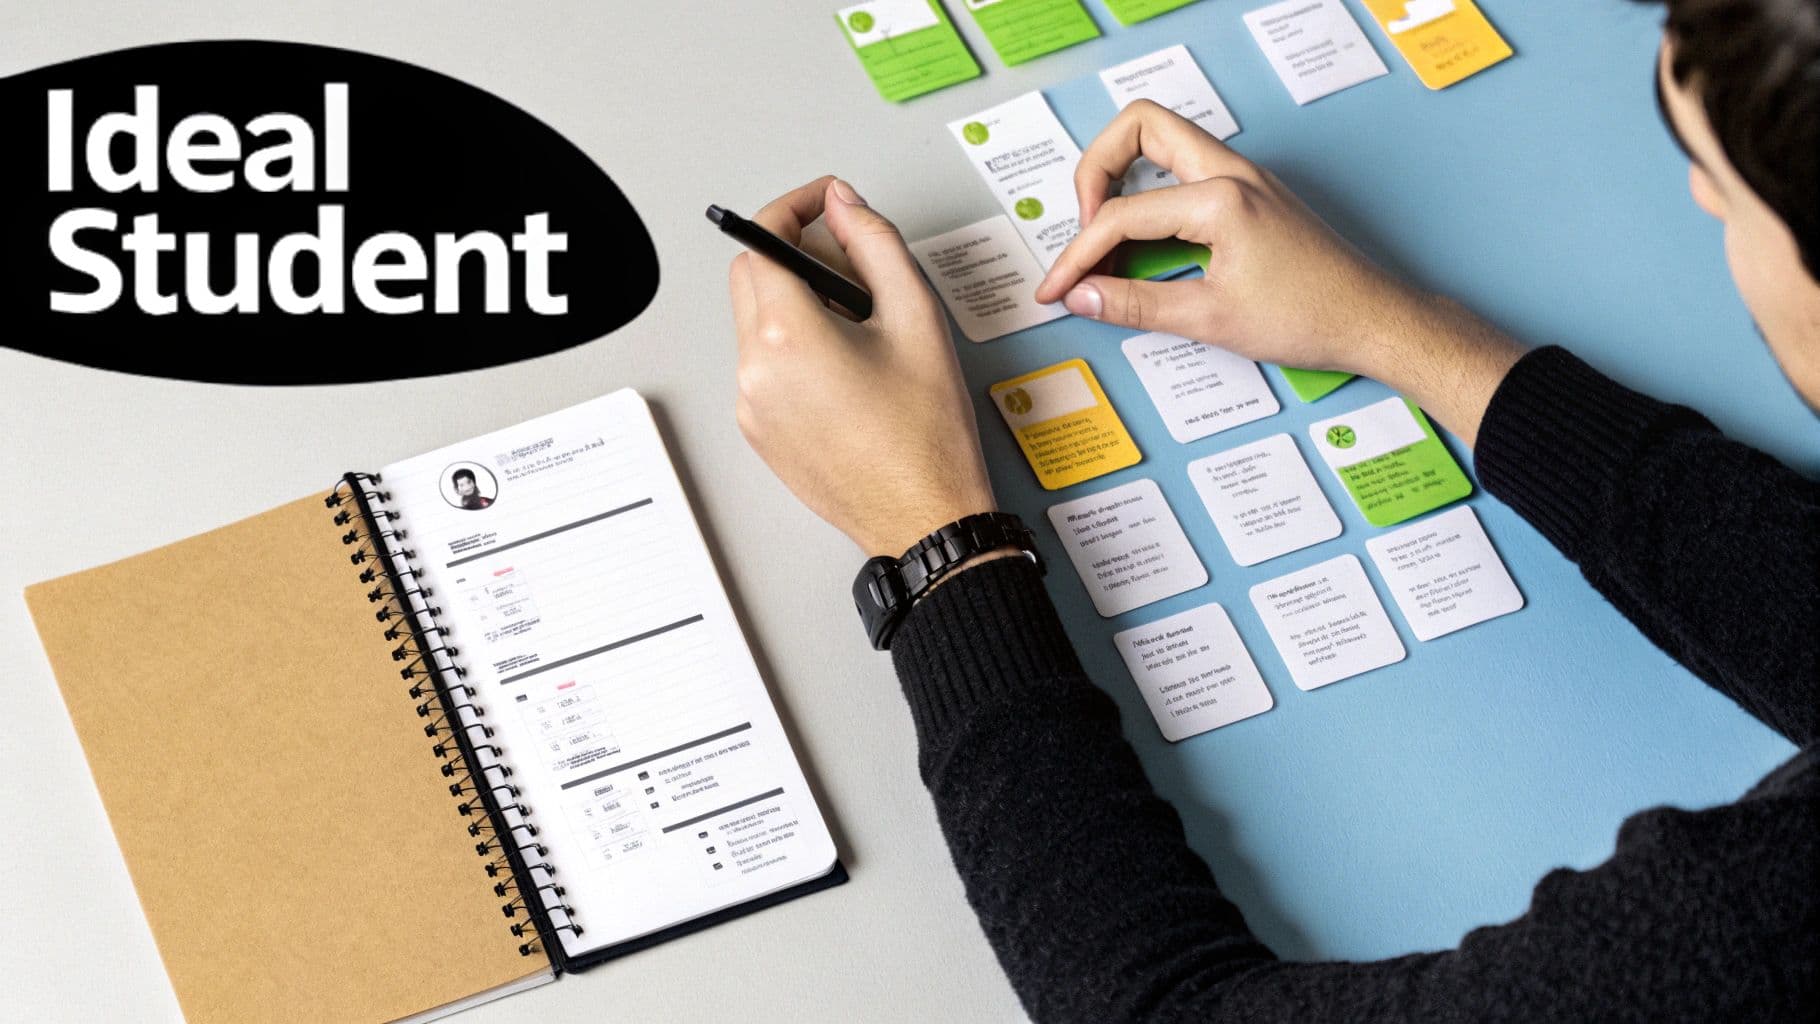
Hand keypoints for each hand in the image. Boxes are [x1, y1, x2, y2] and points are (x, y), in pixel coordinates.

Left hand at [728, 176, 996, 556]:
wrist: (923, 517)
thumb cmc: (927, 435)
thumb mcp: (916, 317)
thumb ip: (875, 243)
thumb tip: (844, 204)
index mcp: (787, 336)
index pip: (763, 240)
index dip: (795, 206)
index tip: (824, 203)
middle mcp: (754, 370)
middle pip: (749, 277)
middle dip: (792, 256)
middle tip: (851, 268)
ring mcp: (751, 405)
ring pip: (755, 323)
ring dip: (795, 305)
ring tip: (859, 330)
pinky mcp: (759, 431)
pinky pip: (761, 367)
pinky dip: (792, 349)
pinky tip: (846, 369)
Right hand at [1033, 99, 1425, 376]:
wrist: (1373, 320)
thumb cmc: (1311, 317)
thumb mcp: (1210, 320)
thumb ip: (1137, 304)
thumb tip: (1083, 296)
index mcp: (1221, 197)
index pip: (1122, 214)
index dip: (1078, 255)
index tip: (1059, 289)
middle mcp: (1233, 172)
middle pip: (1140, 126)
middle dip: (1095, 170)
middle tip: (1082, 227)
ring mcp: (1245, 178)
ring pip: (1163, 142)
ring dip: (1123, 178)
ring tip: (1106, 237)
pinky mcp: (1251, 194)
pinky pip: (1185, 174)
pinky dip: (1153, 197)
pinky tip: (1146, 244)